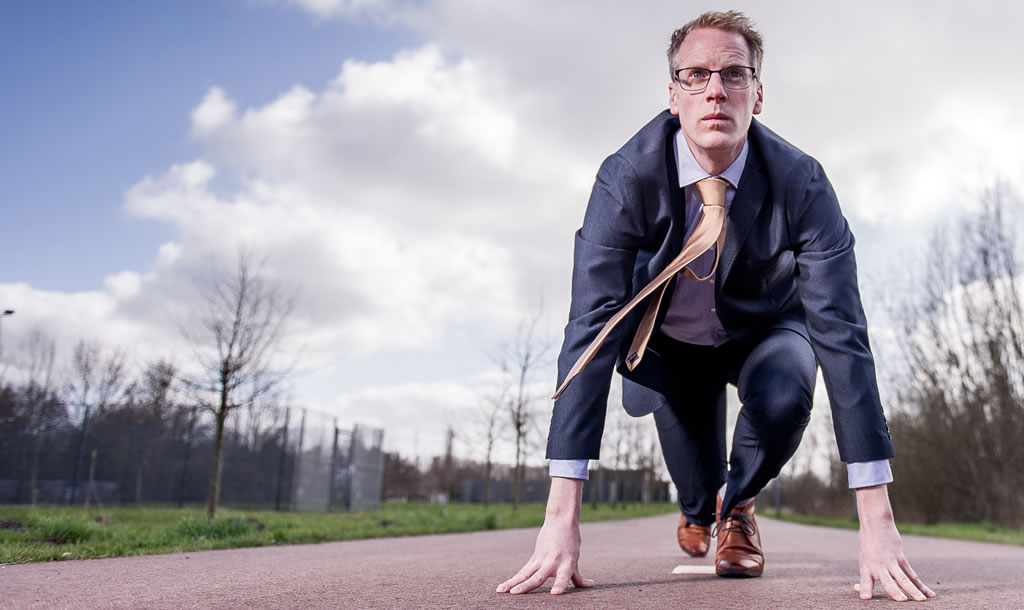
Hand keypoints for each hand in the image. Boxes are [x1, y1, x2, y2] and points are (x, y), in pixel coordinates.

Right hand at [496, 476, 594, 594]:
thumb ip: (577, 577)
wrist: (561, 522)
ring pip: (526, 575)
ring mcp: (541, 560)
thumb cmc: (571, 543)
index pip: (563, 577)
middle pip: (538, 577)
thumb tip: (590, 586)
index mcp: (567, 564)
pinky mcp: (534, 558)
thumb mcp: (574, 560)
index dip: (560, 584)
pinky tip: (502, 589)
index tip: (555, 593)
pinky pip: (522, 572)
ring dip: (515, 584)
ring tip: (505, 591)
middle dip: (527, 586)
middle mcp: (552, 563)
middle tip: (516, 592)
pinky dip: (512, 580)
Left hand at [854, 485, 935, 601]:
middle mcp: (878, 566)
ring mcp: (891, 562)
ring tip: (921, 600)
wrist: (876, 525)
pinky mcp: (901, 558)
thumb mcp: (863, 559)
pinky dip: (921, 585)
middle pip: (888, 582)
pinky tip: (930, 594)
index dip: (865, 589)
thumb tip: (860, 592)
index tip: (865, 598)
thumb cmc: (867, 545)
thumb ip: (866, 576)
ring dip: (913, 590)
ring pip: (904, 579)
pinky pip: (912, 574)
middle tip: (902, 600)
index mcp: (866, 567)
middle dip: (894, 592)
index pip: (865, 581)